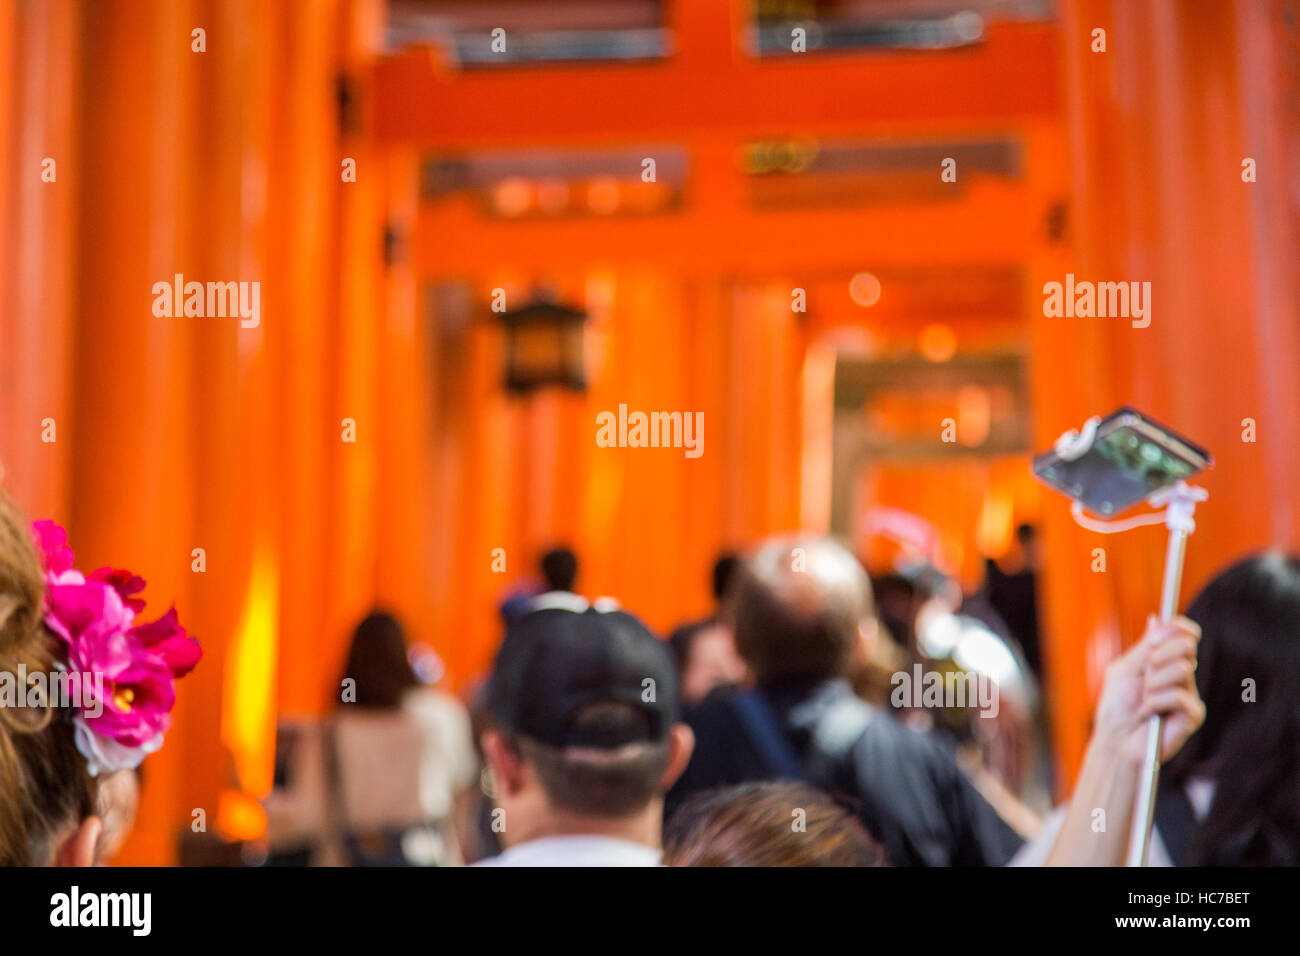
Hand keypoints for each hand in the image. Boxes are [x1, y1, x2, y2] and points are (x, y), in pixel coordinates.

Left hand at [1093, 615, 1205, 764]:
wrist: (1115, 739)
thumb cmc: (1116, 706)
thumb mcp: (1125, 669)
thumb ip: (1144, 646)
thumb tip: (1156, 618)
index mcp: (1166, 660)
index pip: (1186, 634)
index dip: (1176, 628)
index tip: (1154, 637)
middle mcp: (1181, 674)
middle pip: (1187, 645)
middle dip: (1158, 655)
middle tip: (1143, 674)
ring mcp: (1189, 693)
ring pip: (1182, 669)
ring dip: (1153, 684)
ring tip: (1142, 700)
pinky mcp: (1193, 714)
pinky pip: (1178, 696)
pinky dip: (1155, 703)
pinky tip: (1148, 714)